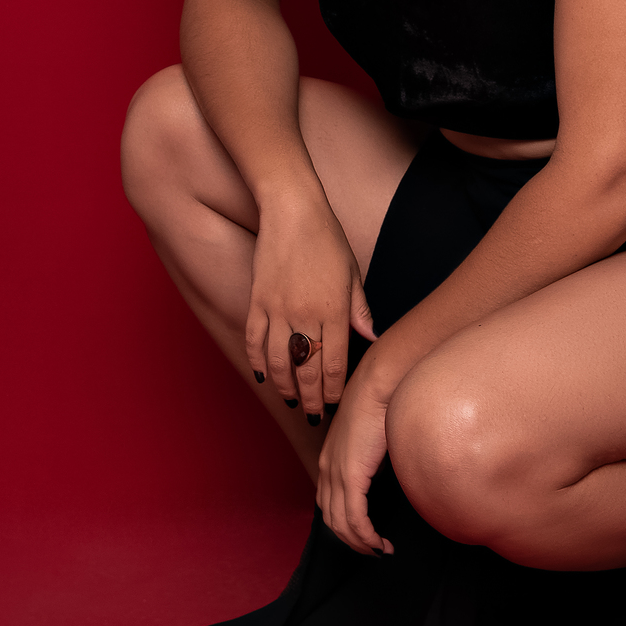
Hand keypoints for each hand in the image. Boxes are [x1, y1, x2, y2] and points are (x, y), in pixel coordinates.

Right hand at [244, 199, 375, 419]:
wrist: (292, 210)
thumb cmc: (327, 239)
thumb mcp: (352, 273)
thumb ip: (359, 310)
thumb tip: (371, 338)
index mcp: (334, 309)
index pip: (335, 362)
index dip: (334, 388)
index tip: (336, 402)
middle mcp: (305, 314)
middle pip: (307, 369)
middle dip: (312, 397)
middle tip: (314, 414)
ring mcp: (277, 309)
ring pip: (279, 361)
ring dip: (285, 387)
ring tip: (292, 401)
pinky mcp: (257, 301)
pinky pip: (254, 340)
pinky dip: (258, 362)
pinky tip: (264, 376)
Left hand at [317, 366, 393, 554]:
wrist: (378, 385)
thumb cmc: (380, 403)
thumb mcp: (368, 438)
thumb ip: (367, 459)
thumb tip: (379, 476)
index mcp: (329, 460)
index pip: (328, 503)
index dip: (344, 524)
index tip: (364, 535)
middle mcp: (327, 469)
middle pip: (332, 519)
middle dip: (352, 541)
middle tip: (373, 550)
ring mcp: (336, 473)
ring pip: (342, 524)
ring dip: (361, 543)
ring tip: (380, 550)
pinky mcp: (351, 476)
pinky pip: (356, 518)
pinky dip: (367, 536)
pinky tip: (379, 544)